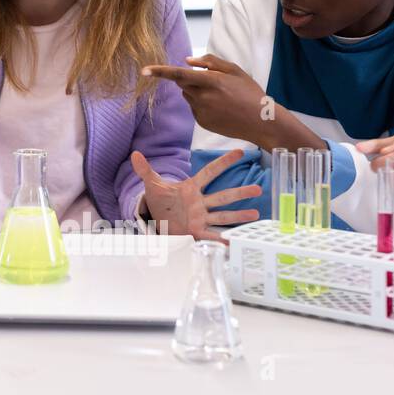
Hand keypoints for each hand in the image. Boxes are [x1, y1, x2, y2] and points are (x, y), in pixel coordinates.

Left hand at [131, 148, 259, 241]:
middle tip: (258, 189)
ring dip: (239, 215)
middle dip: (240, 193)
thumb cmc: (160, 201)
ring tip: (256, 215)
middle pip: (222, 196)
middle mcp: (200, 203)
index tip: (240, 152)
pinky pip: (212, 236)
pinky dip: (223, 240)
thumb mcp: (153, 185)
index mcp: (191, 188)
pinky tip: (235, 242)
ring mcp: (201, 218)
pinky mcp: (197, 232)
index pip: (209, 172)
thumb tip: (135, 154)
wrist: (157, 220)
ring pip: (222, 215)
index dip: (223, 162)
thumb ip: (146, 170)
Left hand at [143, 54, 268, 142]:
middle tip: (212, 83)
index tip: (144, 71)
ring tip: (221, 98)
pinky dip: (202, 105)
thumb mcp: (235, 70)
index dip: (160, 72)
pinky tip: (220, 109)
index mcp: (211, 82)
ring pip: (188, 96)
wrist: (261, 122)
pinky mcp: (202, 122)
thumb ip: (210, 62)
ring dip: (197, 93)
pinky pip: (194, 109)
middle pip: (182, 84)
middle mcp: (203, 97)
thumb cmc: (250, 93)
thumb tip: (187, 60)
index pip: (179, 75)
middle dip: (190, 80)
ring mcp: (201, 112)